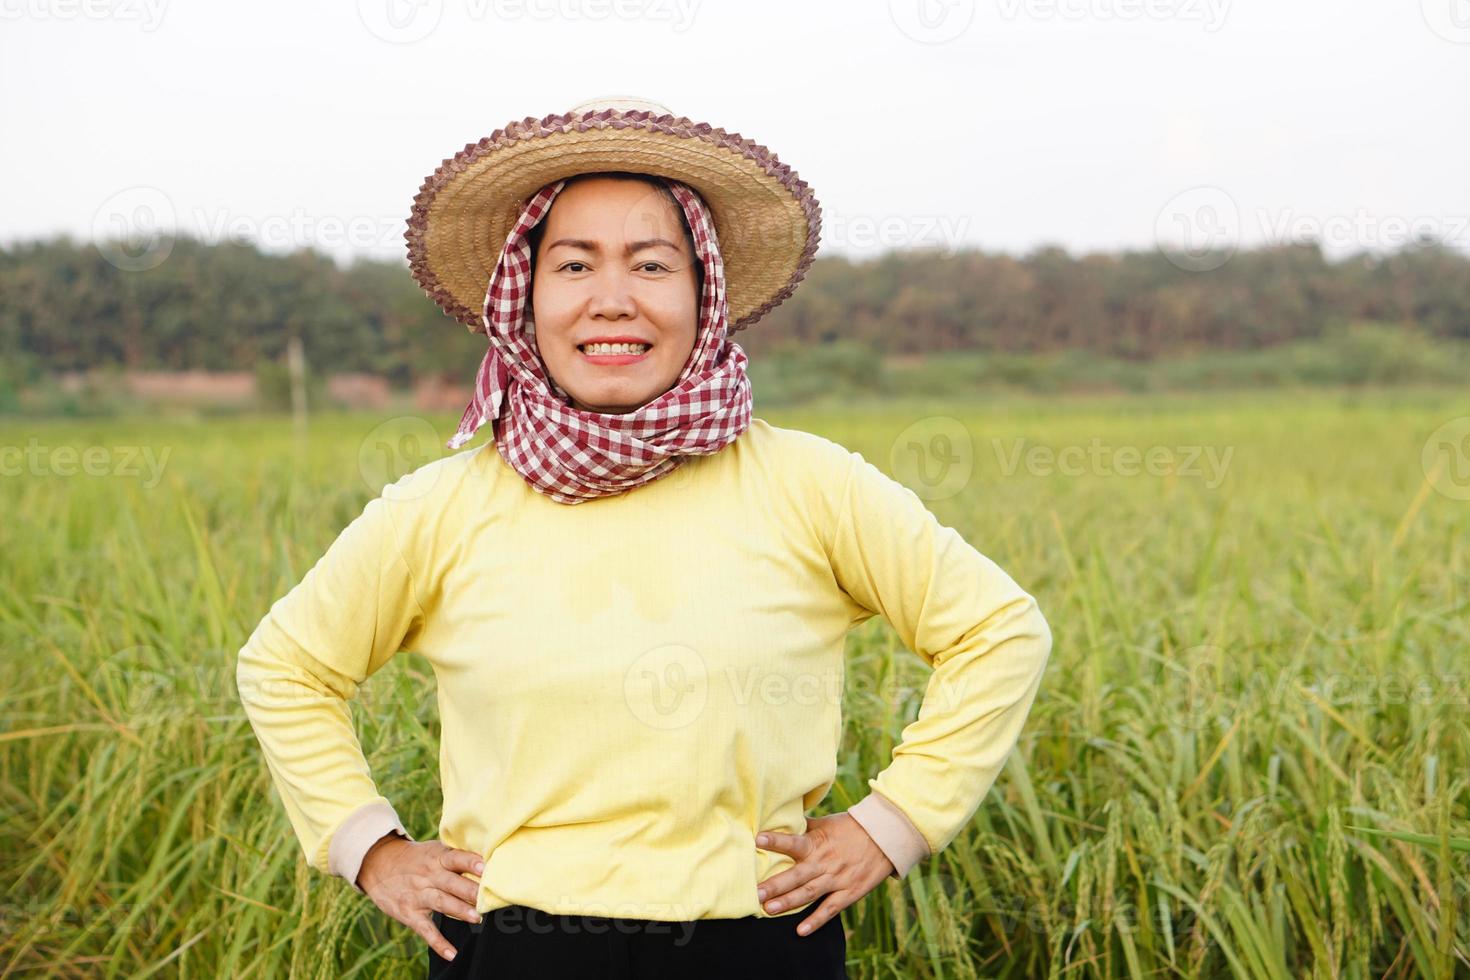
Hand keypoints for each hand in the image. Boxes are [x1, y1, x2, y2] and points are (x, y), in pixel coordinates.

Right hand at [357, 834, 484, 961]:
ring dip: (459, 911)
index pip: (456, 858)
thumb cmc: (417, 858)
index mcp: (437, 857)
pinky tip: (452, 954)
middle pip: (451, 883)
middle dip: (470, 890)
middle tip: (488, 897)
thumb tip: (490, 859)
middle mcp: (428, 876)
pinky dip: (438, 943)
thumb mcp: (434, 850)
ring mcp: (418, 895)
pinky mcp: (410, 913)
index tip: (485, 867)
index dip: (470, 862)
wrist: (379, 864)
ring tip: (477, 918)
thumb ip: (457, 856)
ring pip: (441, 903)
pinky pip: (426, 930)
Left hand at [754, 812, 894, 936]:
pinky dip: (816, 921)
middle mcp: (825, 862)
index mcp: (818, 843)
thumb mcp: (826, 823)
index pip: (795, 841)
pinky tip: (800, 931)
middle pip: (797, 875)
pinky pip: (830, 909)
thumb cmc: (851, 828)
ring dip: (789, 902)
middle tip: (756, 893)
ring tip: (768, 910)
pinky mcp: (849, 893)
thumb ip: (804, 826)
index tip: (758, 839)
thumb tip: (780, 819)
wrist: (885, 838)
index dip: (777, 840)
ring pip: (809, 893)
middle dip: (776, 884)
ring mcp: (837, 879)